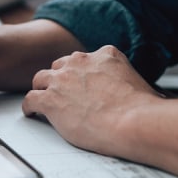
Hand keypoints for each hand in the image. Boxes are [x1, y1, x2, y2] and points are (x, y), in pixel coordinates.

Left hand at [21, 45, 162, 155]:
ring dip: (41, 90)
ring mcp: (62, 80)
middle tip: (62, 93)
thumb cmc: (142, 110)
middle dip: (59, 78)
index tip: (79, 82)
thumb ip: (129, 81)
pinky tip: (31, 113)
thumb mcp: (140, 82)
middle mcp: (80, 62)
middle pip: (59, 66)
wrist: (133, 122)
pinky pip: (30, 99)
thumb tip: (148, 96)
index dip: (79, 73)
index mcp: (104, 55)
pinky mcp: (50, 99)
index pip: (84, 59)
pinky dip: (29, 107)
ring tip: (42, 101)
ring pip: (40, 79)